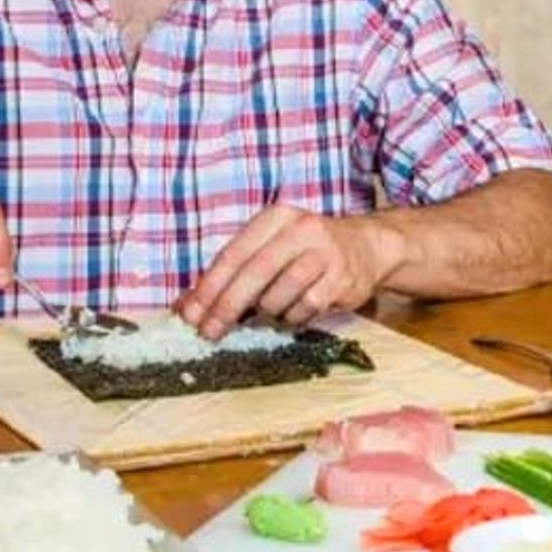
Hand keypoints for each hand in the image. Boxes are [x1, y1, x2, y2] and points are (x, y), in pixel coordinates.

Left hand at [179, 205, 400, 339]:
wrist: (366, 247)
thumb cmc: (305, 253)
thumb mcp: (269, 250)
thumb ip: (231, 275)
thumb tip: (186, 308)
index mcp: (275, 218)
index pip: (233, 254)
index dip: (208, 288)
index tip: (189, 316)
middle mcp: (301, 229)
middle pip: (254, 273)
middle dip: (227, 307)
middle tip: (209, 332)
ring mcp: (325, 252)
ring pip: (279, 294)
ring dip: (268, 312)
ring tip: (273, 309)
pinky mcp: (343, 277)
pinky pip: (305, 308)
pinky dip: (293, 318)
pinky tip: (297, 311)